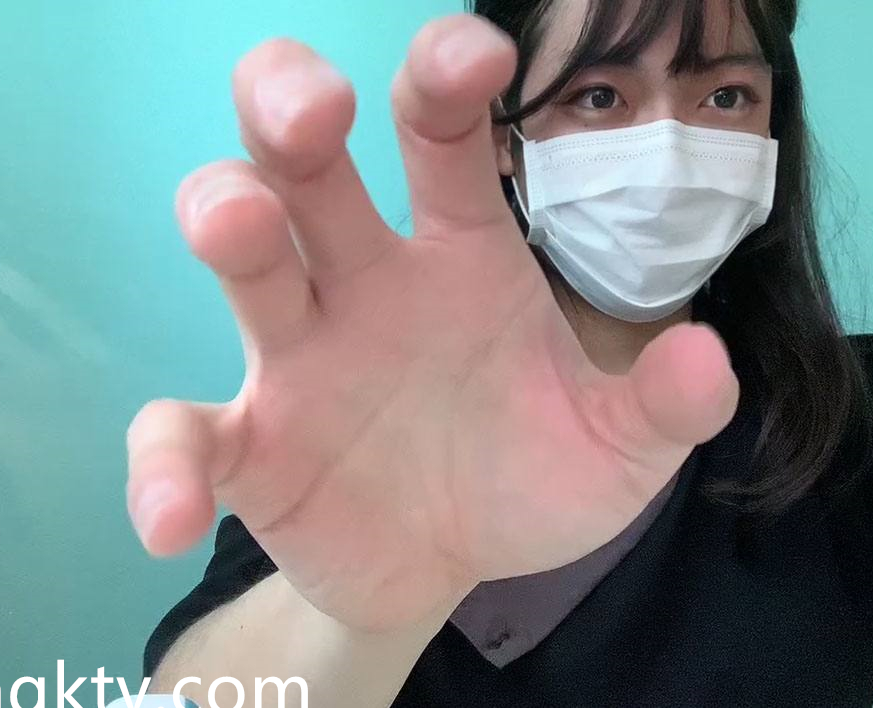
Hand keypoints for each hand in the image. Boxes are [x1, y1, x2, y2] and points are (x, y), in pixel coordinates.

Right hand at [126, 14, 738, 632]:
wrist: (448, 567)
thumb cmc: (526, 476)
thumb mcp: (615, 448)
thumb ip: (663, 405)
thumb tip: (709, 357)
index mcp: (456, 253)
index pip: (440, 136)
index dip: (446, 79)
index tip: (474, 55)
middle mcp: (362, 279)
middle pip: (303, 159)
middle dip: (293, 107)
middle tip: (319, 111)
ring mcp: (294, 355)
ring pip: (239, 253)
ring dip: (225, 218)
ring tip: (237, 225)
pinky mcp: (247, 445)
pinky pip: (179, 434)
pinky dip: (163, 468)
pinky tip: (169, 521)